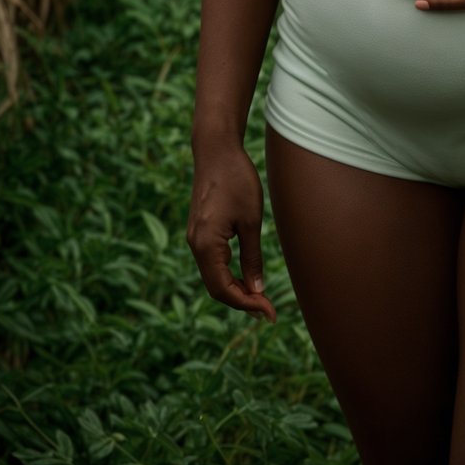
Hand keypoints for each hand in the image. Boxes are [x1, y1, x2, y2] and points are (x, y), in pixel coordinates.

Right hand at [186, 142, 275, 322]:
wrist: (217, 151)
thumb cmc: (237, 180)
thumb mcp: (251, 220)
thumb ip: (252, 257)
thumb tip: (256, 290)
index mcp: (206, 245)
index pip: (223, 289)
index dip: (246, 305)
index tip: (269, 313)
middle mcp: (195, 245)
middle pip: (215, 287)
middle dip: (241, 301)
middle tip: (268, 309)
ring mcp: (195, 237)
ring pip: (213, 276)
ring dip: (234, 289)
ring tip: (260, 297)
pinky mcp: (199, 230)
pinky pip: (211, 262)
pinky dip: (228, 274)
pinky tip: (246, 276)